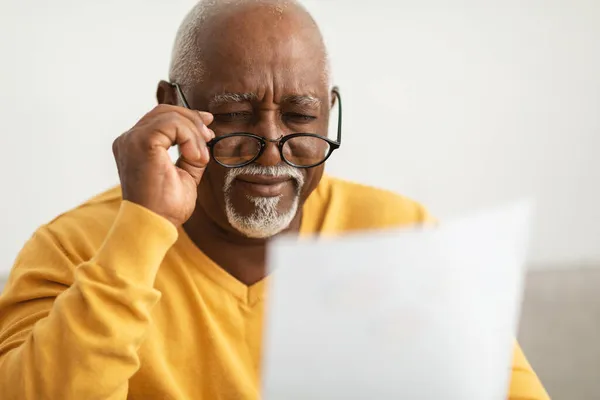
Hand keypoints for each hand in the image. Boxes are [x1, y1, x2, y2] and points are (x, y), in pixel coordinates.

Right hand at [112, 104, 213, 226]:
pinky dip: (190, 137)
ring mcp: (132, 139)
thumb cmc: (166, 207)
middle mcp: (129, 139)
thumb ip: (190, 153)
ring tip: (200, 157)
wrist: (154, 224)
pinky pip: (172, 124)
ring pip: (170, 116)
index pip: (160, 119)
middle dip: (192, 119)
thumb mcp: (185, 173)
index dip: (186, 118)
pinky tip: (194, 157)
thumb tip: (204, 135)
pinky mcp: (141, 142)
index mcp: (135, 146)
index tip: (208, 128)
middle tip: (210, 135)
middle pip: (164, 111)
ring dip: (193, 132)